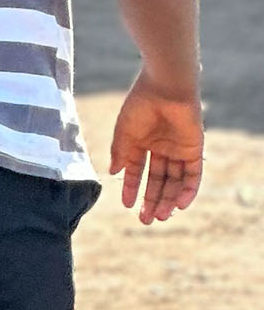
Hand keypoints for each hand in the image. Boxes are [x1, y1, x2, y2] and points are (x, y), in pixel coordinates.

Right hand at [109, 69, 203, 223]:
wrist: (164, 88)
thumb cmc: (140, 106)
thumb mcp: (124, 134)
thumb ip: (120, 154)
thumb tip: (114, 174)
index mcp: (141, 143)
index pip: (138, 172)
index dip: (132, 189)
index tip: (127, 206)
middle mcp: (161, 148)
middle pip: (158, 180)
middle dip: (152, 200)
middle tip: (146, 221)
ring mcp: (178, 149)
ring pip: (175, 180)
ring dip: (168, 199)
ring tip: (160, 216)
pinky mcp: (194, 148)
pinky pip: (193, 174)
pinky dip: (188, 189)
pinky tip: (180, 204)